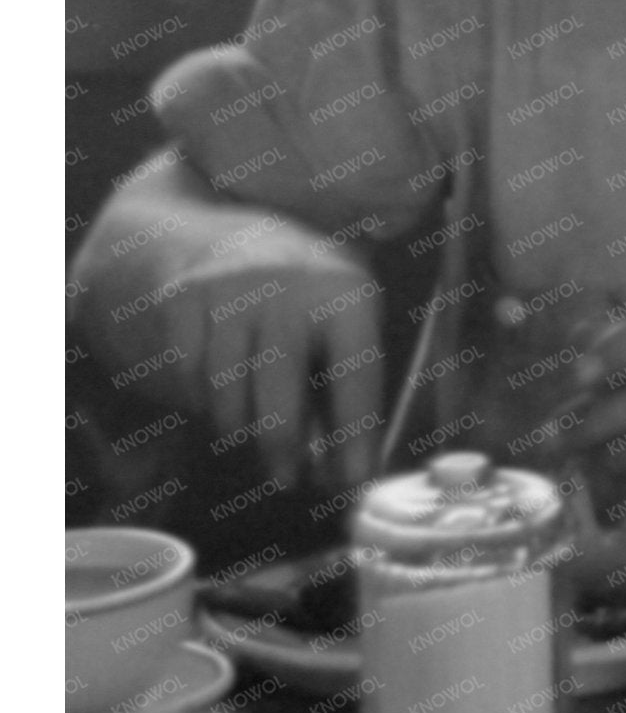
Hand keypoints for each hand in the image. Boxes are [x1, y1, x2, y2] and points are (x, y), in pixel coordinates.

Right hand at [90, 207, 381, 491]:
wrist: (227, 232)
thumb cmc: (306, 294)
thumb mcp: (343, 319)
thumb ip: (347, 386)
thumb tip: (351, 472)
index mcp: (348, 292)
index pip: (356, 376)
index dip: (355, 434)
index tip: (356, 480)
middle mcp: (291, 288)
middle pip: (280, 404)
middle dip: (285, 452)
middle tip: (288, 479)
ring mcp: (231, 293)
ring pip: (229, 401)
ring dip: (242, 427)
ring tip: (255, 424)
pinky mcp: (183, 300)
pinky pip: (191, 382)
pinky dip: (206, 400)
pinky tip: (224, 389)